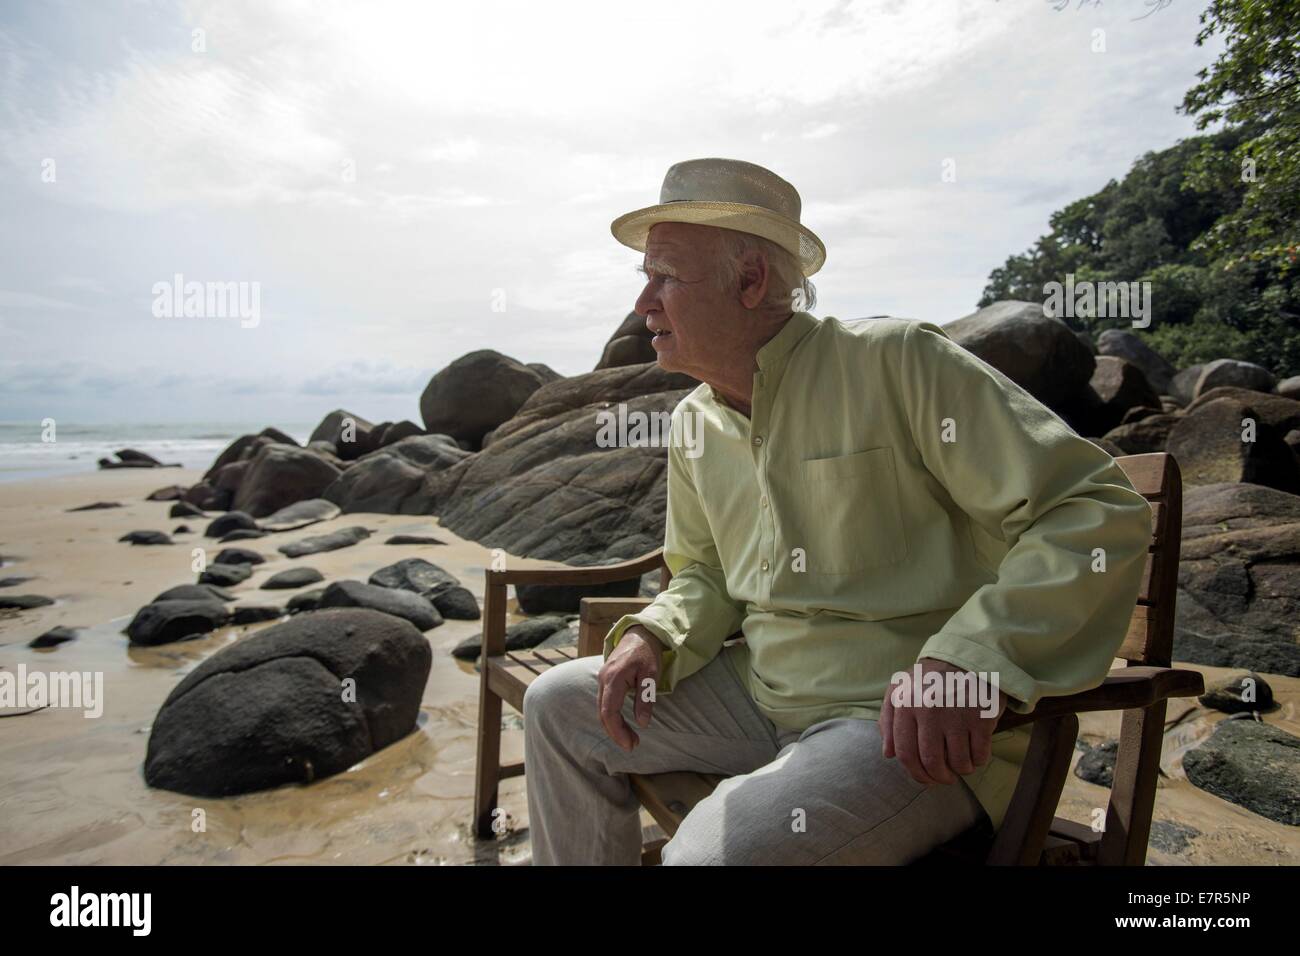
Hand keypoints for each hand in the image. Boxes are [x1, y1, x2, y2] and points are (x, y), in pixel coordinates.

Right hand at [596, 626, 663, 751]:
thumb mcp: (652, 674)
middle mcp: (603, 679)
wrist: (640, 633)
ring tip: (631, 739)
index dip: (617, 731)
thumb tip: (642, 723)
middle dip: (615, 733)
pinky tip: (623, 725)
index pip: (609, 711)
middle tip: (632, 746)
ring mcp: (602, 679)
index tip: (629, 744)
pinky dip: (612, 717)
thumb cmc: (647, 652)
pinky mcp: (605, 680)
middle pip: (603, 713)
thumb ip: (645, 698)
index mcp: (614, 677)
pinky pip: (605, 703)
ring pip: (602, 709)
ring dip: (614, 726)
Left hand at [880, 657, 1007, 785]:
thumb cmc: (930, 678)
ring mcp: (956, 714)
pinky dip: (977, 761)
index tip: (925, 778)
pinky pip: (980, 755)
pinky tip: (975, 755)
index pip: (905, 753)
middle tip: (945, 778)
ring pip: (958, 762)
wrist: (968, 657)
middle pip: (931, 762)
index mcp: (905, 704)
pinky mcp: (981, 717)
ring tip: (961, 765)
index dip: (915, 773)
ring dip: (961, 770)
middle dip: (939, 777)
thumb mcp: (901, 689)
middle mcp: (929, 710)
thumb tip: (888, 754)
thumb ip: (889, 720)